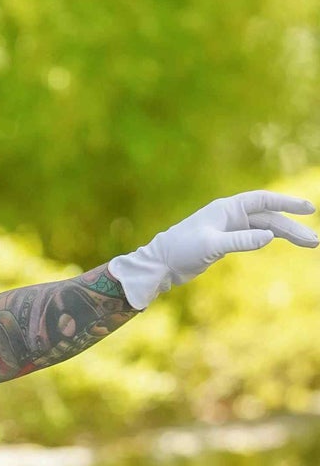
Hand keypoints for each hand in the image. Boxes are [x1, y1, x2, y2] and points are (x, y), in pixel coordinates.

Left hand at [107, 189, 317, 309]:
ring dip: (286, 235)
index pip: (264, 201)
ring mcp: (230, 228)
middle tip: (315, 241)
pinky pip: (255, 238)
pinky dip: (270, 239)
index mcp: (228, 208)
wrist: (162, 264)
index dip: (287, 204)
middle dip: (293, 228)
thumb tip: (271, 237)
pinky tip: (282, 242)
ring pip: (265, 229)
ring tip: (309, 244)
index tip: (309, 210)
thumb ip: (241, 241)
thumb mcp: (212, 245)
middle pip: (269, 218)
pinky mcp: (226, 242)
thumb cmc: (181, 249)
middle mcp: (231, 215)